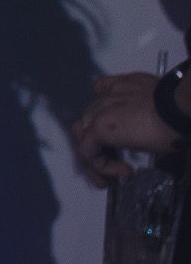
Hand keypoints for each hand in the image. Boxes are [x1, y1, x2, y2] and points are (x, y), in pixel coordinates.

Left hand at [73, 71, 181, 187]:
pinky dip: (102, 166)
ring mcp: (100, 110)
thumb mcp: (161, 110)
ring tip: (110, 177)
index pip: (100, 105)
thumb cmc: (181, 110)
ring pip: (83, 137)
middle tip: (113, 165)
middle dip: (98, 146)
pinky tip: (124, 172)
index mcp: (121, 86)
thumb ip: (146, 114)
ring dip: (95, 159)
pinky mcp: (100, 127)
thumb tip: (152, 128)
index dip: (104, 126)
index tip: (117, 143)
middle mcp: (107, 94)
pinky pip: (89, 151)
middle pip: (88, 123)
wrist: (181, 108)